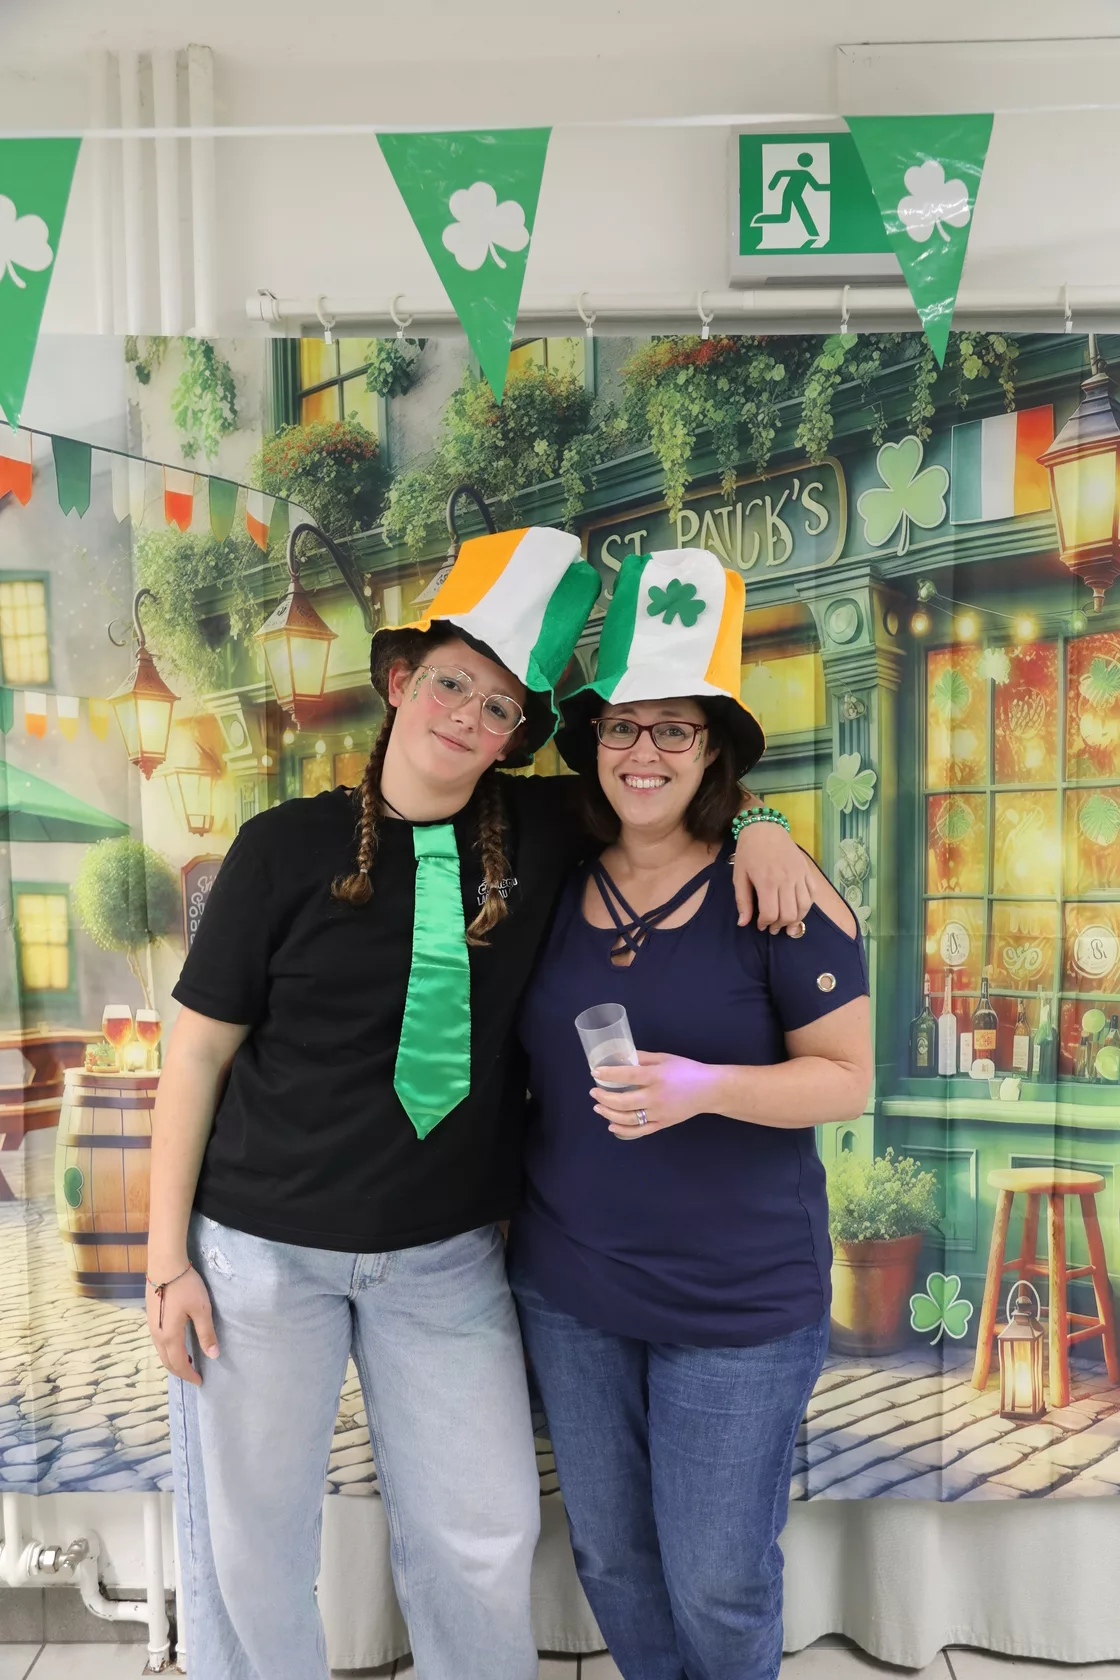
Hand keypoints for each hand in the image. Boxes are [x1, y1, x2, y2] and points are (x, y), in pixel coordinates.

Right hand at [146, 1265, 218, 1386]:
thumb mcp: (201, 1309)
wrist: (164, 1265)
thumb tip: (213, 1355)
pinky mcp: (151, 1317)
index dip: (189, 1375)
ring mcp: (151, 1326)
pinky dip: (168, 1350)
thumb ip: (206, 1333)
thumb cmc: (185, 1286)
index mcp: (170, 1336)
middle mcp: (157, 1335)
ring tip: (187, 1362)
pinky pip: (158, 1342)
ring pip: (161, 1352)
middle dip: (180, 1371)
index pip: (179, 1364)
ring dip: (173, 1361)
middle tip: (193, 1375)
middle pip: (167, 1361)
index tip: (200, 1381)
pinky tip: (176, 1344)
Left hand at [591, 1051, 718, 1138]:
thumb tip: (622, 1057)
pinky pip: (640, 1130)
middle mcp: (656, 1096)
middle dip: (604, 1097)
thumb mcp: (665, 1058)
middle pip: (624, 1101)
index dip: (609, 1075)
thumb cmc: (687, 1071)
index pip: (627, 1076)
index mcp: (657, 1076)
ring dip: (609, 1113)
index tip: (595, 1073)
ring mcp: (659, 1113)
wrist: (710, 1090)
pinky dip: (623, 1130)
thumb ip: (643, 1058)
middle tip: (594, 1092)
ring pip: (628, 1118)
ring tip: (598, 1106)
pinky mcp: (663, 1124)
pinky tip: (612, 1125)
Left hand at [732, 819, 814, 930]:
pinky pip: (812, 894)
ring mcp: (799, 875)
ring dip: (796, 920)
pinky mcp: (806, 871)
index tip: (760, 925)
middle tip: (773, 927)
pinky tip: (798, 909)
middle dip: (780, 925)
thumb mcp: (739, 876)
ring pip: (804, 907)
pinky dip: (807, 906)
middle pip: (789, 914)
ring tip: (786, 923)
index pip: (771, 914)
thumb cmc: (748, 852)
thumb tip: (743, 923)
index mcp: (767, 882)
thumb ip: (743, 901)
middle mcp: (786, 880)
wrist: (765, 828)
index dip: (765, 924)